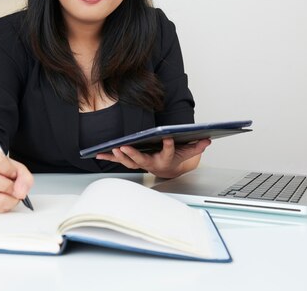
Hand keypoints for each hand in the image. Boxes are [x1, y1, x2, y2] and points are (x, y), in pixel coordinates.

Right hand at [0, 145, 33, 212]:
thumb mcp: (12, 164)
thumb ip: (23, 175)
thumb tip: (22, 192)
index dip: (9, 170)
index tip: (13, 173)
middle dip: (9, 187)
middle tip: (14, 187)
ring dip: (8, 200)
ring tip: (11, 195)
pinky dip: (2, 207)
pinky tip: (4, 199)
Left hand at [95, 137, 210, 178]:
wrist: (167, 169)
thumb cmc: (175, 158)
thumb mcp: (187, 153)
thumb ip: (196, 146)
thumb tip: (207, 139)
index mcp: (165, 159)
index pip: (168, 152)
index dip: (168, 145)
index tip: (168, 137)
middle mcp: (151, 163)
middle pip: (141, 160)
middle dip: (132, 154)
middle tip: (125, 147)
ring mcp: (140, 163)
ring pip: (129, 162)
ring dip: (120, 156)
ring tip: (113, 148)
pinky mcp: (132, 161)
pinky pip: (119, 160)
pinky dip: (109, 156)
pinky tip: (99, 153)